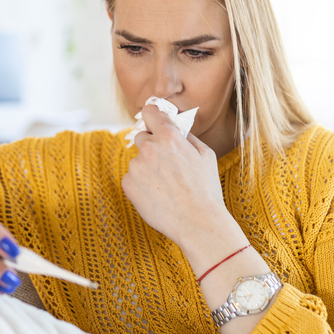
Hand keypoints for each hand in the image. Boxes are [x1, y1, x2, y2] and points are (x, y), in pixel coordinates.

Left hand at [121, 105, 244, 255]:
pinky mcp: (128, 185)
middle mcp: (149, 148)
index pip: (149, 111)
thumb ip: (188, 137)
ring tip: (166, 186)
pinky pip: (132, 178)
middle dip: (152, 146)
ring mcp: (136, 166)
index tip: (153, 121)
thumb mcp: (206, 155)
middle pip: (142, 137)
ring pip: (138, 161)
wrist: (197, 223)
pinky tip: (158, 195)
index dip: (152, 116)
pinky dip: (141, 185)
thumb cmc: (206, 189)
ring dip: (147, 168)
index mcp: (169, 136)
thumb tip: (177, 129)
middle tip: (167, 164)